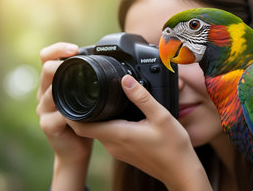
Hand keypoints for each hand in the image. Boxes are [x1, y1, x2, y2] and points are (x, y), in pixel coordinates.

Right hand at [36, 42, 92, 190]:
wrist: (76, 151)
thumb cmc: (83, 122)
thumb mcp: (85, 97)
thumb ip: (86, 82)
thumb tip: (104, 61)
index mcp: (52, 83)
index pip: (46, 58)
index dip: (57, 50)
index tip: (74, 49)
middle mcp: (44, 94)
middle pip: (46, 70)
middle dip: (60, 63)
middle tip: (77, 60)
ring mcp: (44, 110)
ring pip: (51, 91)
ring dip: (66, 86)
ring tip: (82, 85)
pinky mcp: (48, 126)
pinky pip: (58, 115)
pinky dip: (70, 112)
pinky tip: (82, 112)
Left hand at [67, 75, 211, 190]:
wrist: (180, 172)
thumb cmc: (173, 148)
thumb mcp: (161, 117)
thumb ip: (142, 97)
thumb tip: (125, 79)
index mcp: (118, 134)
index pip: (81, 126)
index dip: (71, 112)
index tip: (73, 96)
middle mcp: (113, 145)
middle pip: (86, 128)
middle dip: (81, 111)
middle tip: (84, 92)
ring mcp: (118, 150)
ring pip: (97, 132)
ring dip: (94, 118)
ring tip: (99, 100)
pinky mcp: (124, 152)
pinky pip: (107, 136)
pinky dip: (105, 124)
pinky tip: (117, 114)